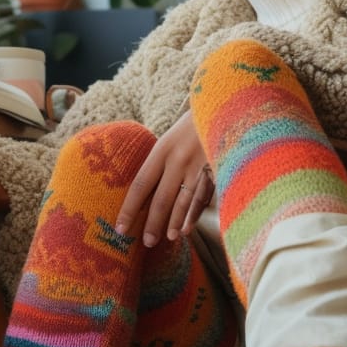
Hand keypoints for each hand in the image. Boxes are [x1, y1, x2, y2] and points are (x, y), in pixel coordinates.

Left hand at [114, 110, 215, 246]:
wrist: (226, 104)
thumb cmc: (194, 125)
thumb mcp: (172, 138)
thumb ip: (161, 163)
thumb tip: (146, 193)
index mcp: (162, 149)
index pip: (141, 184)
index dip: (129, 209)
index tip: (120, 228)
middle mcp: (179, 159)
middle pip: (162, 198)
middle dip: (152, 223)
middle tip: (145, 242)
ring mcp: (200, 166)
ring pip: (184, 201)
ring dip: (174, 223)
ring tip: (167, 238)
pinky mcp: (218, 170)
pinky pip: (204, 197)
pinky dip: (195, 214)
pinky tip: (188, 228)